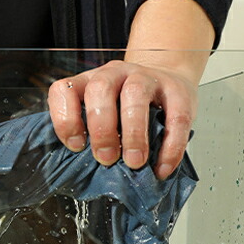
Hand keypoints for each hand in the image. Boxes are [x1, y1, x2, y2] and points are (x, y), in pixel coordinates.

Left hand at [47, 59, 197, 179]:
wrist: (170, 81)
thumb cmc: (129, 106)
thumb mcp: (105, 112)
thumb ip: (92, 132)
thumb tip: (83, 169)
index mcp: (90, 81)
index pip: (65, 90)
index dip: (66, 119)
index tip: (76, 146)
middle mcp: (115, 74)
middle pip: (99, 90)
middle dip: (100, 128)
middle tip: (106, 158)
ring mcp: (147, 77)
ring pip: (135, 94)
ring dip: (133, 132)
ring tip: (134, 161)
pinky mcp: (178, 90)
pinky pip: (175, 116)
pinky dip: (169, 146)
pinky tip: (162, 167)